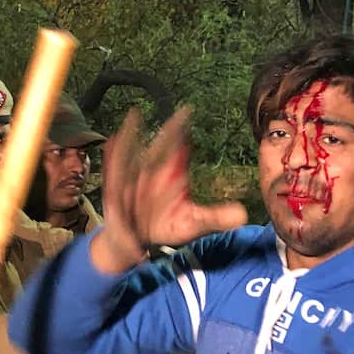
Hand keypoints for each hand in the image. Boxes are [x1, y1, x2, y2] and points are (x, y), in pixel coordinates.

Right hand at [92, 108, 246, 273]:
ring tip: (135, 116)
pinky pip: (115, 173)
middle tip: (177, 113)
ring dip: (134, 136)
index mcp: (172, 174)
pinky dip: (112, 158)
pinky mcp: (118, 191)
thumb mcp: (192, 224)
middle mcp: (154, 173)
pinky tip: (111, 141)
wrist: (135, 242)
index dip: (182, 130)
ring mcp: (135, 180)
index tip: (188, 112)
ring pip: (135, 155)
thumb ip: (215, 218)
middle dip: (168, 131)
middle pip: (161, 148)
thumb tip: (242, 215)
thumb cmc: (164, 226)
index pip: (178, 147)